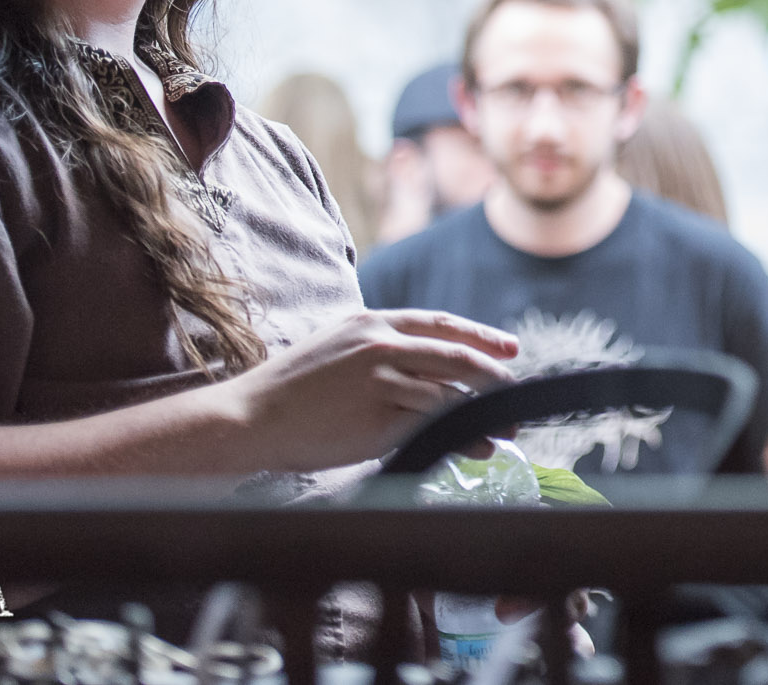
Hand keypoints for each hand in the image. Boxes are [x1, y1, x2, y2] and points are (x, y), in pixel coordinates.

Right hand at [221, 308, 517, 471]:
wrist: (251, 417)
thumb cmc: (291, 391)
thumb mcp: (337, 349)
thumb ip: (380, 351)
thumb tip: (427, 372)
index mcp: (371, 323)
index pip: (440, 324)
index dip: (481, 336)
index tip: (511, 349)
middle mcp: (381, 344)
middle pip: (456, 356)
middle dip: (493, 376)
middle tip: (517, 393)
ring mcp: (381, 379)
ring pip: (449, 392)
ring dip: (484, 413)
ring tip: (506, 429)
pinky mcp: (378, 416)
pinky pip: (432, 424)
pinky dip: (462, 435)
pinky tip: (479, 445)